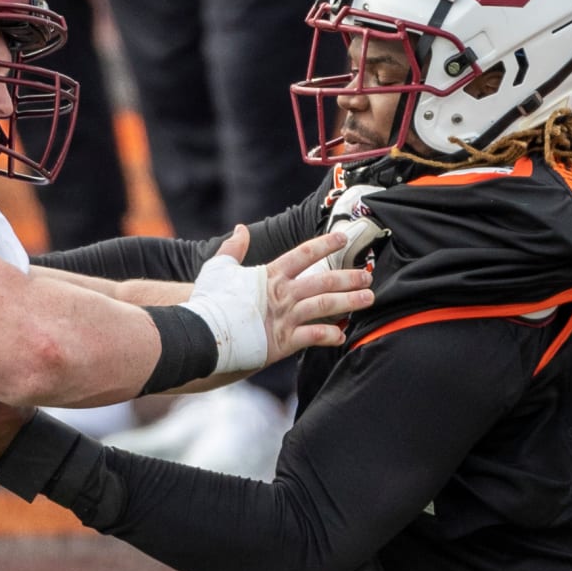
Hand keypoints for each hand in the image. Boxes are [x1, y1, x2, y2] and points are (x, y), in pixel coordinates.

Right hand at [181, 225, 374, 372]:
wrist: (204, 333)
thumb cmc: (210, 301)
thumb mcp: (218, 268)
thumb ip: (233, 248)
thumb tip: (241, 229)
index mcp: (270, 275)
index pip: (304, 254)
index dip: (325, 244)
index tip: (343, 238)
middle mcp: (282, 294)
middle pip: (323, 280)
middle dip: (348, 277)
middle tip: (367, 276)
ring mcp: (285, 317)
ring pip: (326, 306)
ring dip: (350, 302)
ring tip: (368, 299)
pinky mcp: (284, 341)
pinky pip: (314, 336)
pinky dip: (330, 336)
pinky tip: (342, 335)